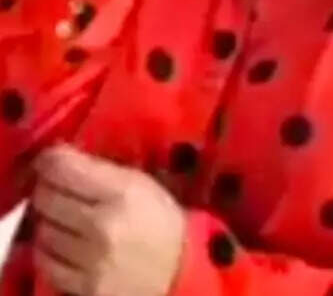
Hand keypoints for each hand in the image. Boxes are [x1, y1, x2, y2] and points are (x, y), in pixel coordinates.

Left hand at [32, 144, 184, 295]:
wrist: (181, 272)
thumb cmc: (164, 223)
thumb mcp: (143, 185)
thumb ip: (103, 171)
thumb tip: (62, 158)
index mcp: (124, 191)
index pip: (63, 168)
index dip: (50, 160)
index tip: (50, 160)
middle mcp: (103, 223)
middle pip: (46, 199)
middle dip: (48, 191)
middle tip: (57, 190)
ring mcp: (91, 258)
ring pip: (43, 231)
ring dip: (50, 222)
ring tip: (65, 220)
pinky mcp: (84, 285)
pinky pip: (46, 262)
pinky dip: (50, 252)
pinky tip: (64, 246)